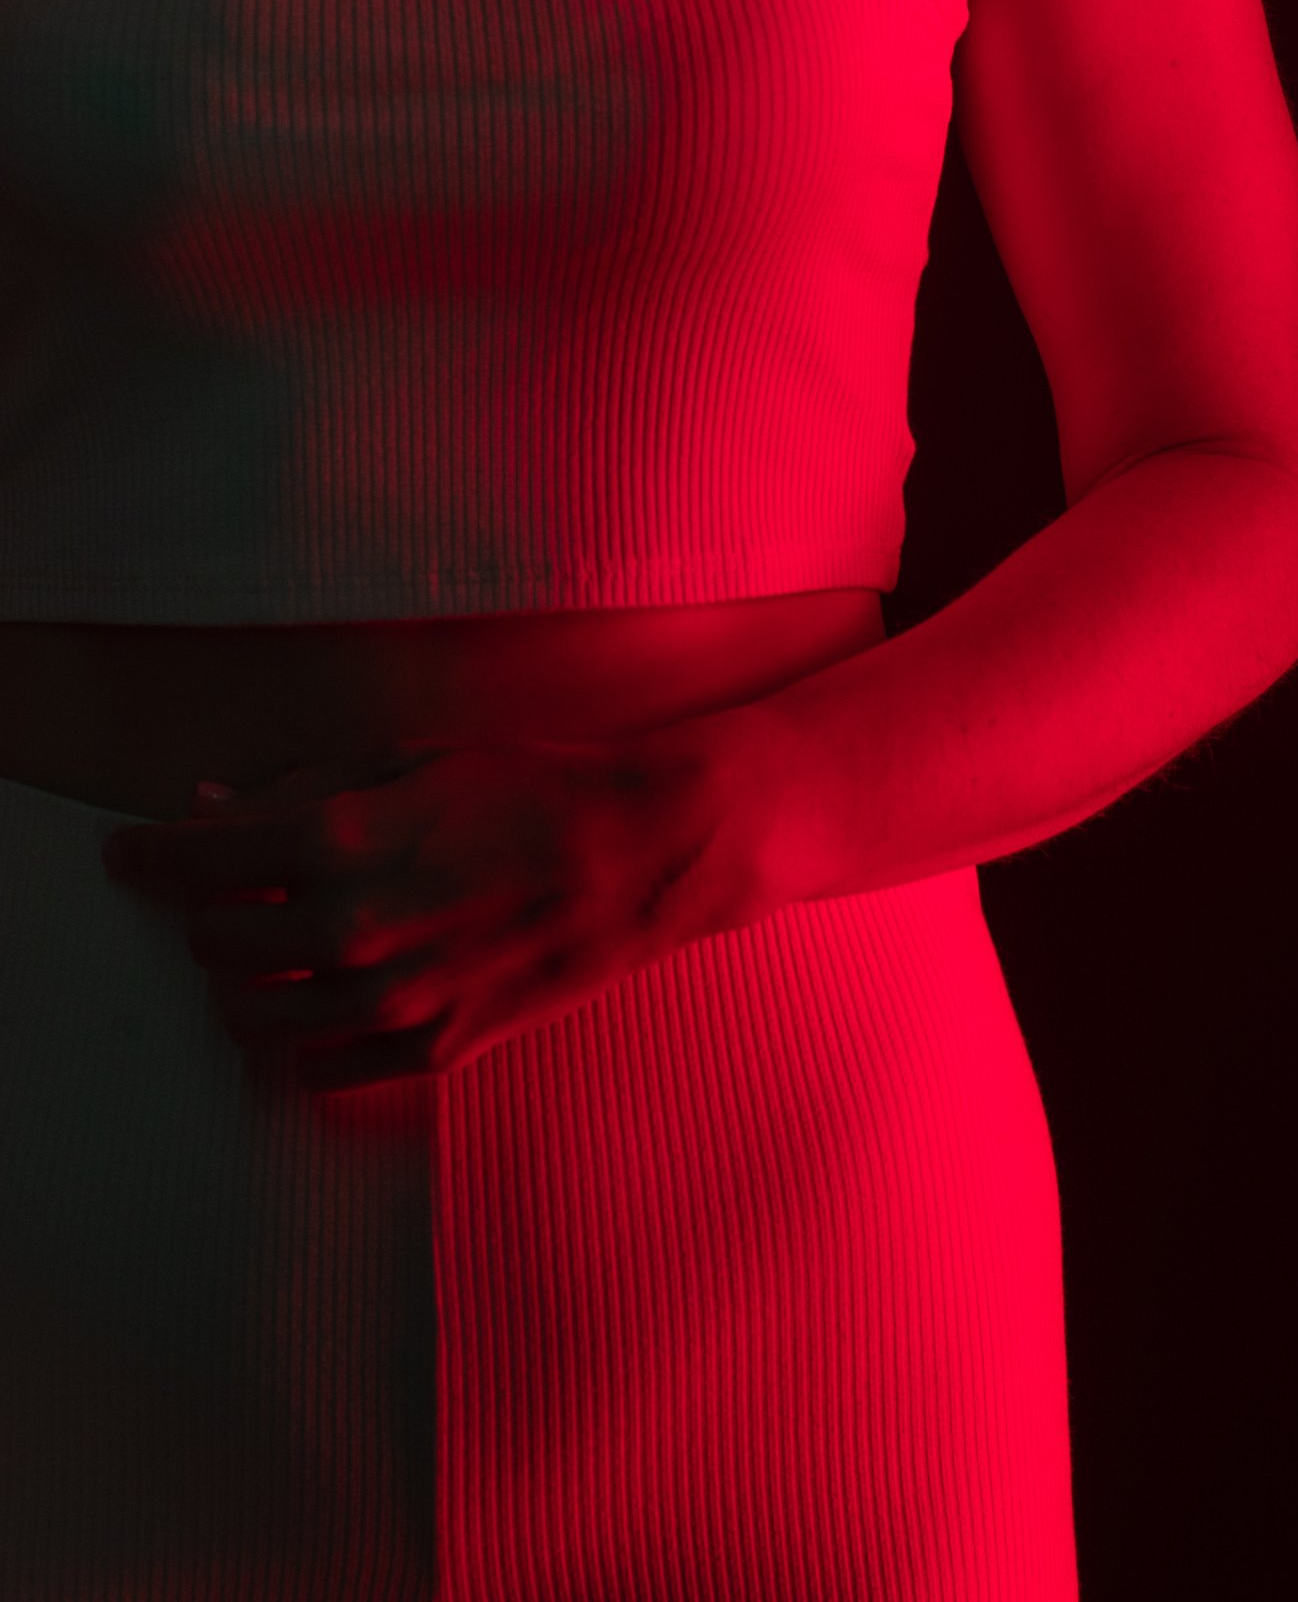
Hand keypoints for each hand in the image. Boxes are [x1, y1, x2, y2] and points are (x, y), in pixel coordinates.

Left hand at [97, 728, 749, 1096]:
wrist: (639, 850)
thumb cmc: (530, 785)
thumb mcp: (411, 758)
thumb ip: (300, 789)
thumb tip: (212, 808)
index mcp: (340, 838)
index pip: (194, 861)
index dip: (147, 854)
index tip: (129, 854)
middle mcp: (350, 926)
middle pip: (210, 946)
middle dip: (206, 916)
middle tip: (233, 894)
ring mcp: (389, 998)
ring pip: (247, 1020)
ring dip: (242, 985)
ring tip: (272, 953)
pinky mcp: (429, 1048)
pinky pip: (314, 1069)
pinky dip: (303, 1038)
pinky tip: (329, 997)